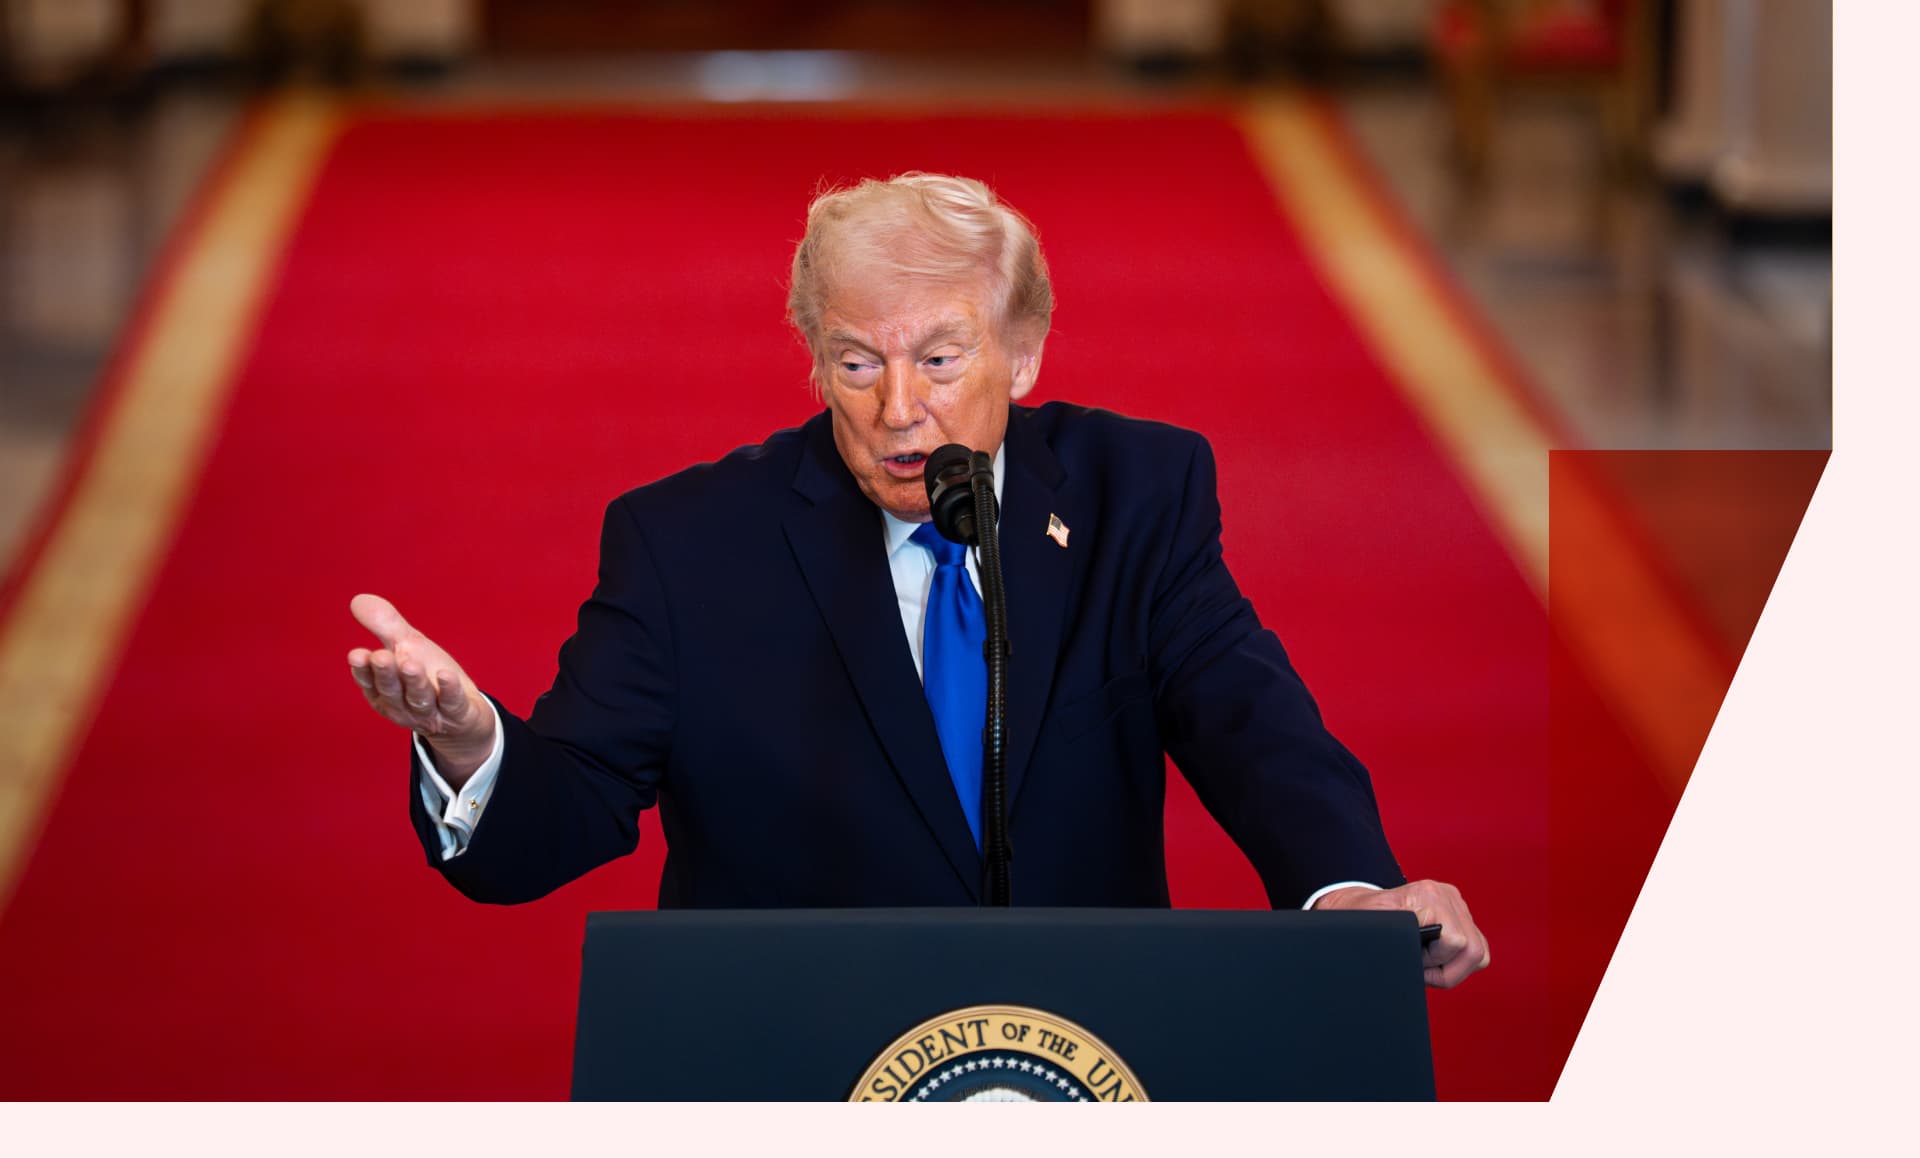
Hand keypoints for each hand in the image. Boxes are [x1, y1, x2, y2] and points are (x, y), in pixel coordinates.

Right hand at [346, 593, 494, 786]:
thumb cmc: (428, 677)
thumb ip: (385, 626)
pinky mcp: (457, 714)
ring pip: (420, 698)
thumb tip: (357, 599)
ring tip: (410, 664)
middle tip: (380, 657)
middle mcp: (403, 705)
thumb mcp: (407, 648)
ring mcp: (430, 713)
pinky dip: (450, 690)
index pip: (370, 681)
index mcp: (384, 692)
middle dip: (386, 674)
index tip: (357, 654)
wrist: (462, 715)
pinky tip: (447, 675)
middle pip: (392, 690)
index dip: (363, 670)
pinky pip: (452, 704)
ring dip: (414, 682)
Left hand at [1314, 880, 1489, 988]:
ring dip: (1453, 967)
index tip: (1413, 962)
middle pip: (1474, 951)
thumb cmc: (1360, 918)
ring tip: (1426, 963)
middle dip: (1447, 970)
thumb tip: (1408, 965)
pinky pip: (1475, 947)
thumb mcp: (1369, 931)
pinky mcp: (1459, 913)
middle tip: (1420, 969)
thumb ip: (1391, 944)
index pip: (1455, 942)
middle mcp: (1446, 895)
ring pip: (1478, 952)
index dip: (1434, 962)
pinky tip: (1433, 958)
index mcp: (1426, 895)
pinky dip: (1456, 961)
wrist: (1358, 905)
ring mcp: (1456, 903)